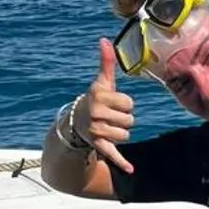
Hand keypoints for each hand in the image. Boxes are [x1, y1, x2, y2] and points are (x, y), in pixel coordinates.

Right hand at [78, 40, 135, 174]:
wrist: (77, 123)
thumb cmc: (96, 101)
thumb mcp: (101, 83)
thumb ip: (106, 63)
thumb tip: (104, 39)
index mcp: (99, 97)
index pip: (129, 103)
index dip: (125, 104)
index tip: (113, 104)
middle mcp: (96, 113)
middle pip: (129, 120)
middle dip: (123, 120)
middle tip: (110, 117)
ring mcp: (96, 131)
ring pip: (126, 135)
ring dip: (121, 134)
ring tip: (108, 128)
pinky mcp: (98, 146)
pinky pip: (113, 154)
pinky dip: (121, 162)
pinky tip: (131, 169)